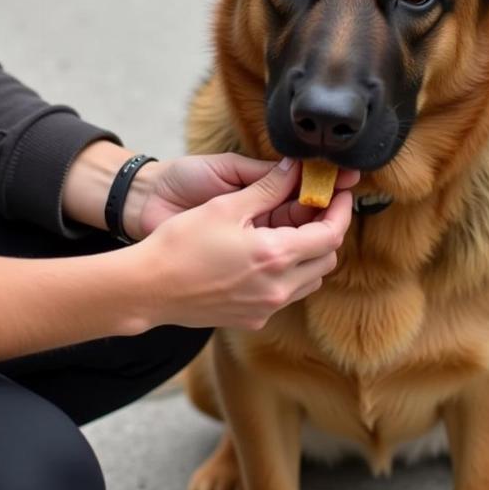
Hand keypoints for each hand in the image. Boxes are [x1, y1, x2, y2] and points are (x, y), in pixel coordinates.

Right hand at [132, 158, 354, 330]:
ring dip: (309, 255)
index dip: (341, 211)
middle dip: (326, 232)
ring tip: (289, 230)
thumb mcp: (226, 206)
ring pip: (309, 280)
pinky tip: (265, 256)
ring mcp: (266, 309)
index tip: (340, 193)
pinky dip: (288, 274)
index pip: (331, 235)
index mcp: (276, 256)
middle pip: (326, 259)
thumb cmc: (180, 243)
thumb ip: (268, 188)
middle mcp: (278, 289)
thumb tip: (295, 169)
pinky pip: (286, 295)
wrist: (147, 287)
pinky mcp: (252, 319)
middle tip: (314, 208)